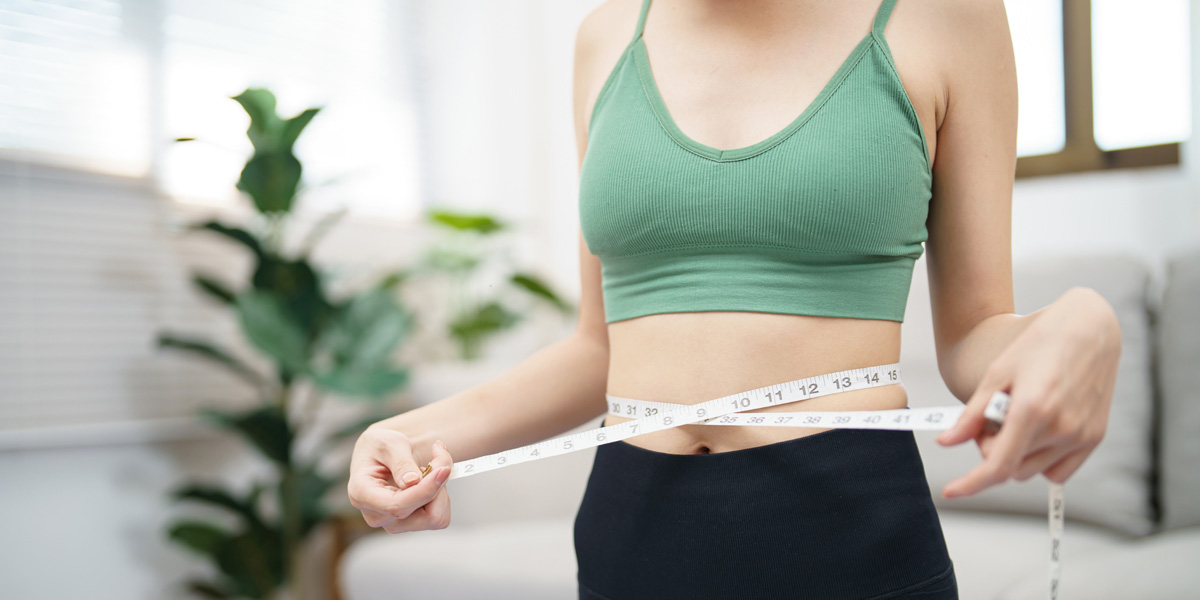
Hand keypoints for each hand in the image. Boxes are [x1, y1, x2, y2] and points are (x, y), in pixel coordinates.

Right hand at [348, 426, 453, 532]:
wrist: (378, 454)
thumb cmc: (379, 447)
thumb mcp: (388, 444)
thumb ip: (401, 462)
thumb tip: (413, 481)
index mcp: (362, 494)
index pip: (397, 505)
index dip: (426, 490)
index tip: (444, 469)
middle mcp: (377, 516)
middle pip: (425, 516)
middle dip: (438, 484)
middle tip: (438, 456)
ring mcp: (393, 524)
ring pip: (436, 517)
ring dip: (440, 489)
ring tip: (429, 467)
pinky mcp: (409, 524)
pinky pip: (439, 517)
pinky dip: (441, 495)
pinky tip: (428, 480)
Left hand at [935, 287, 1121, 497]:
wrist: (1087, 329)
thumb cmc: (1039, 345)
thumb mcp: (996, 374)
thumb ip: (972, 414)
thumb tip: (946, 442)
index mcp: (1033, 409)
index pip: (998, 465)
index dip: (971, 483)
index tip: (951, 491)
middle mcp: (1061, 427)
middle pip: (1011, 468)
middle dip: (993, 450)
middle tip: (993, 419)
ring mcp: (1081, 435)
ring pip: (1032, 471)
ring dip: (1017, 455)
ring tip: (1018, 417)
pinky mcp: (1095, 438)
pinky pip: (1058, 471)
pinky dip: (1041, 459)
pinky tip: (1037, 430)